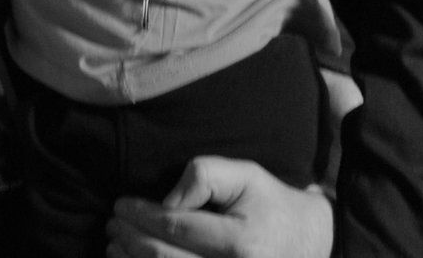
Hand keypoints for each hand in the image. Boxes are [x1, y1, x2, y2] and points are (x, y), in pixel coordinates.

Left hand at [105, 157, 332, 257]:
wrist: (310, 244)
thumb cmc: (270, 205)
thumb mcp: (245, 175)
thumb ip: (204, 176)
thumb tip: (167, 201)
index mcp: (242, 244)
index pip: (176, 228)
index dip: (142, 216)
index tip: (121, 205)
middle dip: (131, 240)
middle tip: (112, 225)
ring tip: (115, 246)